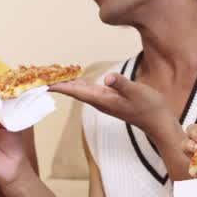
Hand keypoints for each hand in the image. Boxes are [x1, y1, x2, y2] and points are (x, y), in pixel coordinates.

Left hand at [50, 72, 173, 137]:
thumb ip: (123, 84)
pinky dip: (76, 83)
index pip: (75, 91)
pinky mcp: (109, 98)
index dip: (58, 85)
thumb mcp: (138, 92)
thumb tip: (108, 77)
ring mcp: (104, 100)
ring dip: (64, 83)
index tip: (40, 81)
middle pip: (72, 91)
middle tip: (37, 75)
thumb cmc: (150, 107)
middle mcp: (99, 101)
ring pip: (78, 90)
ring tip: (49, 75)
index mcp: (103, 99)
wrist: (158, 121)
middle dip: (56, 83)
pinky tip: (71, 78)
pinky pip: (86, 89)